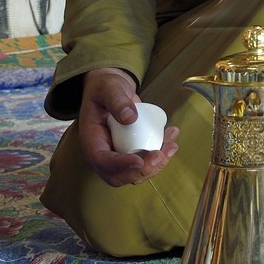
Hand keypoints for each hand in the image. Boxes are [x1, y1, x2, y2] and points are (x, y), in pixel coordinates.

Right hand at [79, 67, 179, 186]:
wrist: (112, 90)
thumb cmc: (105, 88)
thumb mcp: (108, 88)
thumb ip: (116, 100)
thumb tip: (130, 117)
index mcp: (91, 140)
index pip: (102, 161)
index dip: (121, 165)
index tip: (139, 160)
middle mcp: (103, 153)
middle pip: (120, 175)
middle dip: (143, 170)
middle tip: (160, 154)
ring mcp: (118, 155)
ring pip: (136, 173)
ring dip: (157, 164)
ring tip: (172, 145)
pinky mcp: (131, 152)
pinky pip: (146, 162)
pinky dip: (161, 155)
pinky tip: (171, 138)